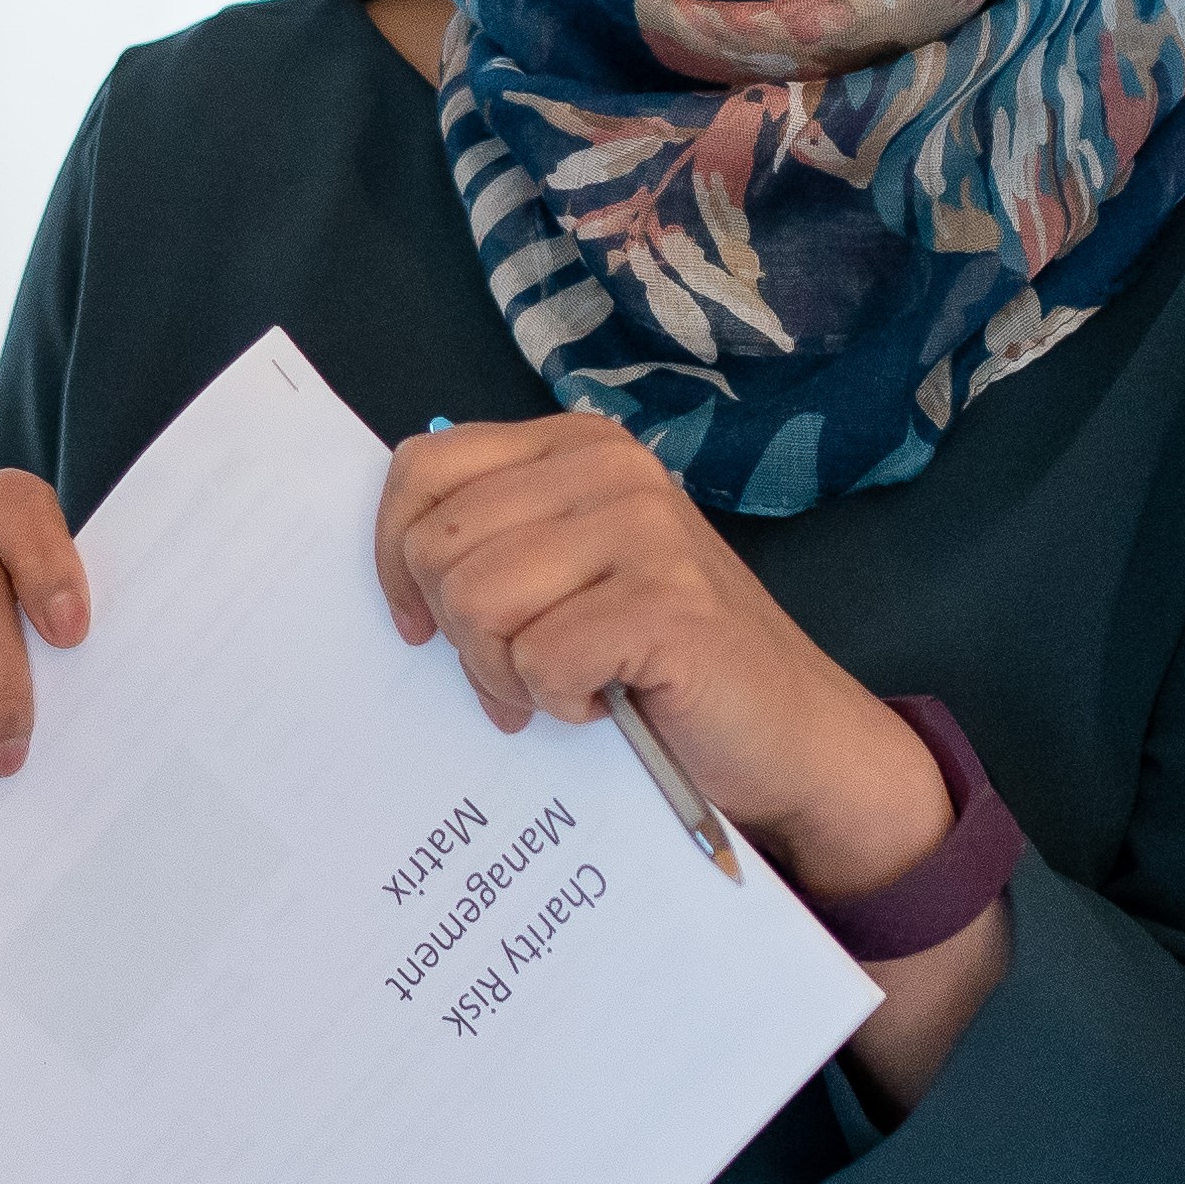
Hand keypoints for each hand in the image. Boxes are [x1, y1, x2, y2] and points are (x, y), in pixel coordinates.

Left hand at [374, 411, 941, 894]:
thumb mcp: (566, 574)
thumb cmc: (660, 662)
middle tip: (516, 674)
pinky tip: (602, 705)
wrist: (790, 736)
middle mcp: (610, 468)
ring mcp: (644, 529)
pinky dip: (557, 701)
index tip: (417, 623)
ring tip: (558, 690)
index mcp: (574, 447)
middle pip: (440, 545)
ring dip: (502, 673)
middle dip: (458, 632)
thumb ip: (493, 542)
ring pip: (477, 600)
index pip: (422, 468)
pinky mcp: (668, 604)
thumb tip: (394, 565)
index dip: (394, 556)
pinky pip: (540, 657)